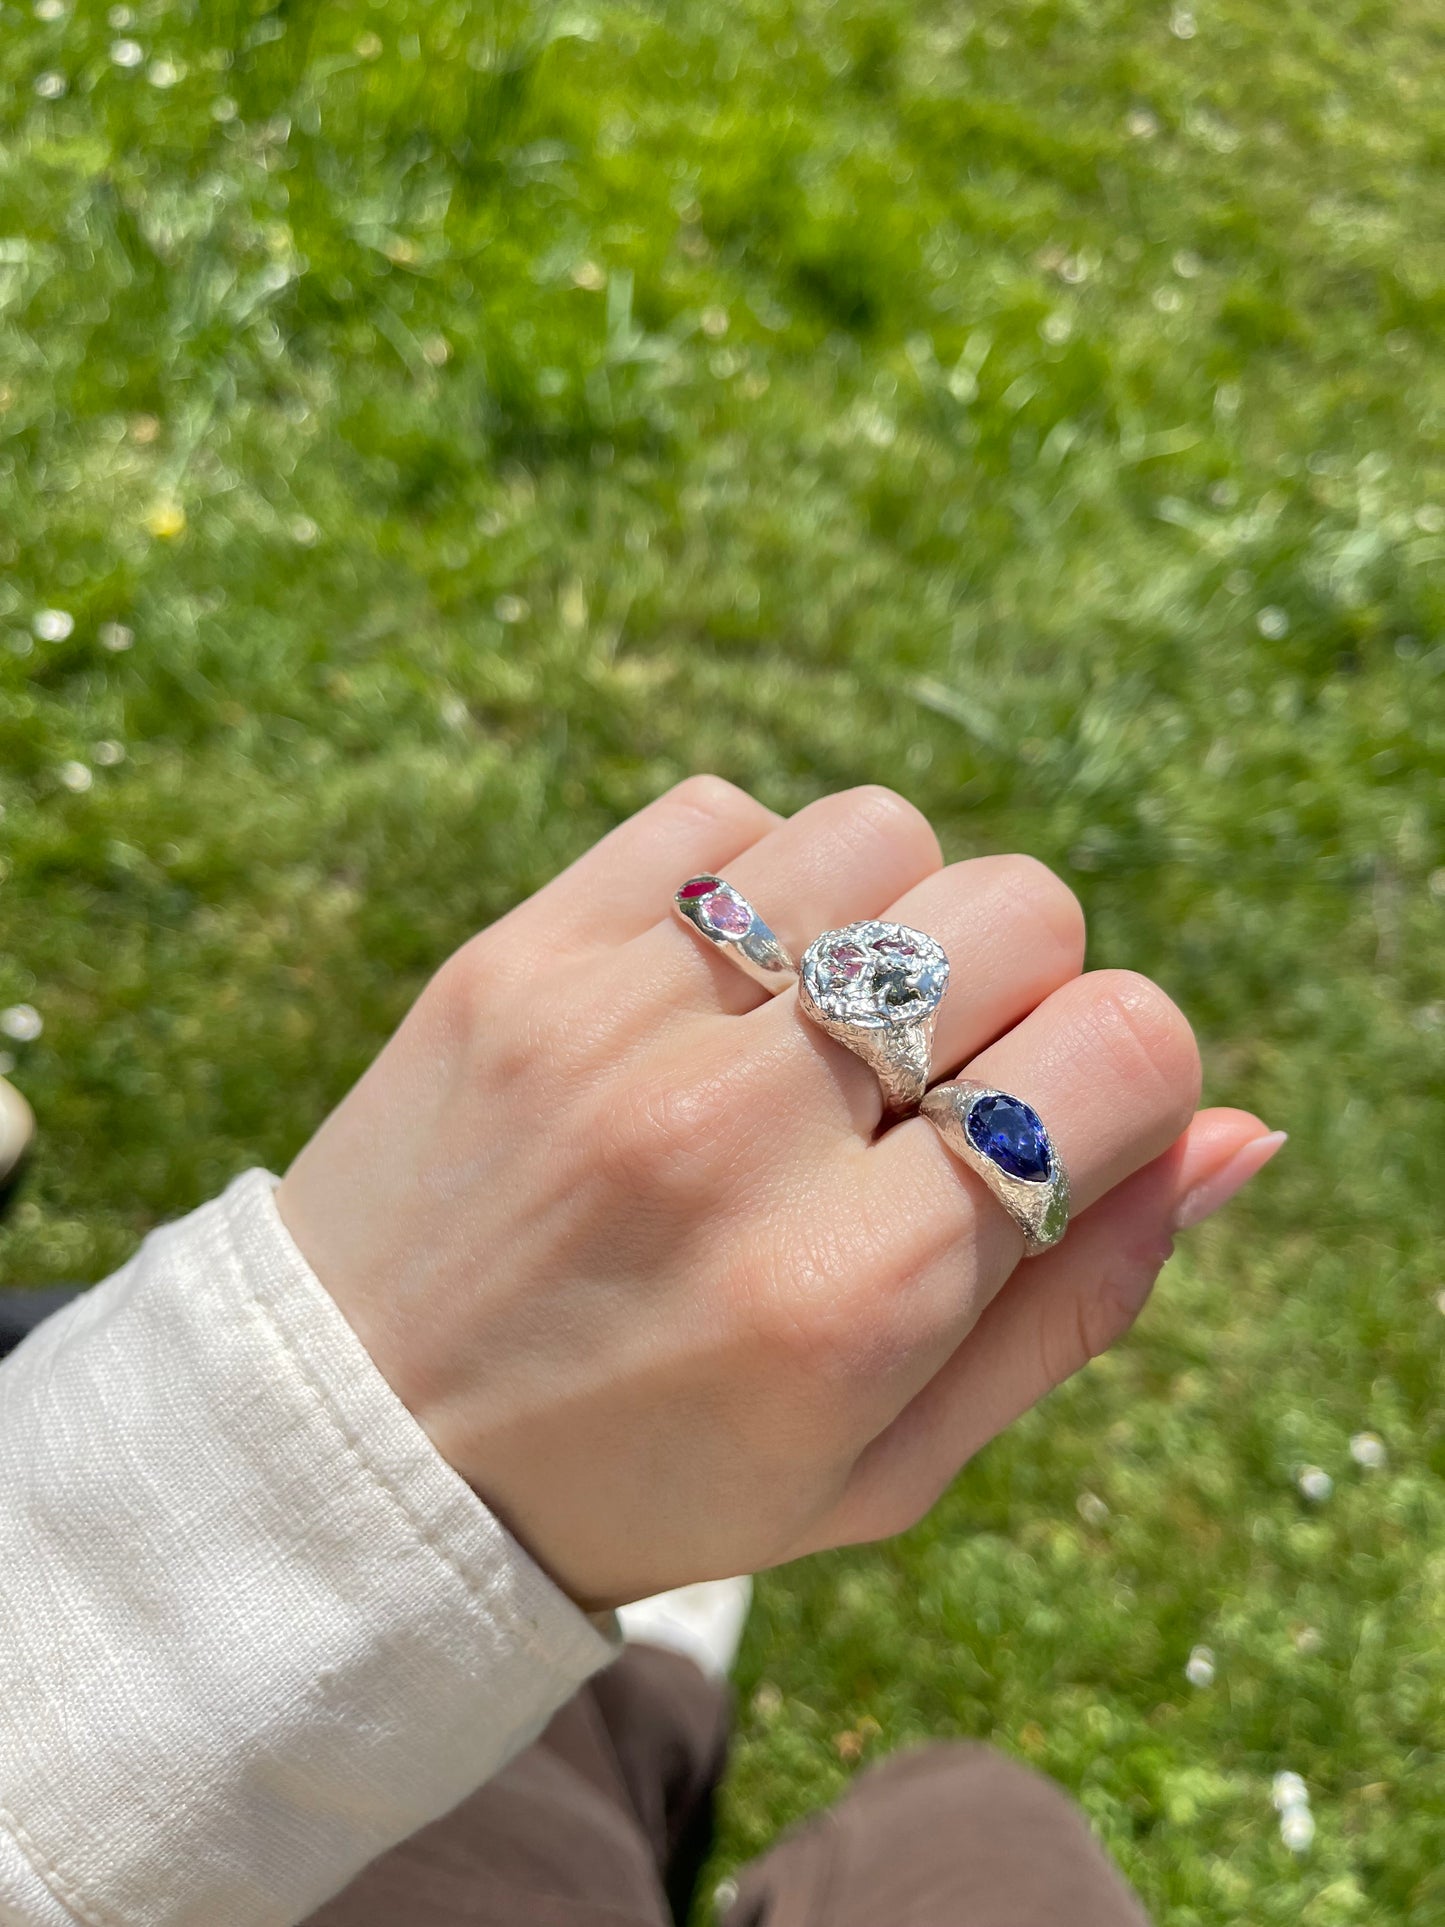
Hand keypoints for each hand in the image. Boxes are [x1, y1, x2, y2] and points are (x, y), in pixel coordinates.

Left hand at [276, 780, 1278, 1609]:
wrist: (359, 1447)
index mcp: (860, 1295)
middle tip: (919, 1089)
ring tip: (817, 1025)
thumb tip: (1239, 1135)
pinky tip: (714, 985)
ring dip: (891, 919)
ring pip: (878, 834)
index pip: (1124, 1049)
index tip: (1049, 1123)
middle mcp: (742, 1139)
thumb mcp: (885, 1467)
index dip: (1127, 1074)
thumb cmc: (651, 1474)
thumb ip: (1076, 1305)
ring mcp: (615, 1027)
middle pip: (1016, 910)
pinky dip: (753, 879)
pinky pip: (715, 814)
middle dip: (1018, 991)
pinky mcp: (515, 954)